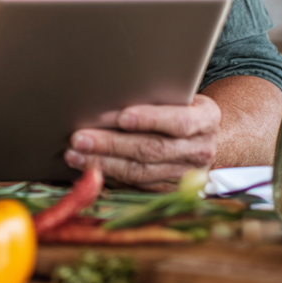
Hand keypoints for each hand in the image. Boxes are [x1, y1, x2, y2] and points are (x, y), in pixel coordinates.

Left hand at [64, 95, 220, 190]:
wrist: (206, 137)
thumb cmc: (181, 106)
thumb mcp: (178, 94)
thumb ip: (155, 94)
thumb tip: (110, 91)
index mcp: (206, 119)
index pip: (179, 122)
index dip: (150, 119)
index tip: (122, 116)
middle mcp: (199, 150)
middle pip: (152, 150)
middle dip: (112, 144)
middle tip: (80, 138)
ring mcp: (187, 175)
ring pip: (141, 172)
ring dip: (104, 163)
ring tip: (75, 154)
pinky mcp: (170, 190)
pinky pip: (137, 186)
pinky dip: (110, 177)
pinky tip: (87, 168)